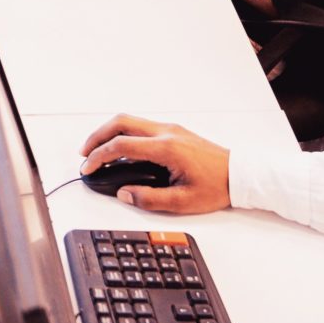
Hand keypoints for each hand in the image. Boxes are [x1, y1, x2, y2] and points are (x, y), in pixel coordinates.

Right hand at [80, 114, 231, 215]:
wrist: (238, 174)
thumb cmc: (216, 186)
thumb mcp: (183, 202)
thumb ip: (149, 198)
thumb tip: (124, 192)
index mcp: (166, 148)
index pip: (121, 145)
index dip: (99, 156)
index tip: (88, 168)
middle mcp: (166, 132)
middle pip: (120, 122)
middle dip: (97, 136)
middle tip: (84, 154)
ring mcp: (170, 128)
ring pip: (130, 120)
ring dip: (109, 132)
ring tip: (98, 151)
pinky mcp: (173, 131)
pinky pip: (141, 126)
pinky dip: (124, 134)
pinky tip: (120, 149)